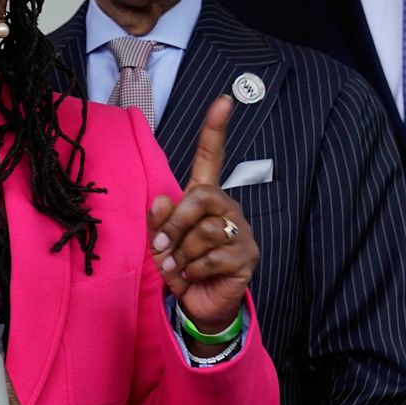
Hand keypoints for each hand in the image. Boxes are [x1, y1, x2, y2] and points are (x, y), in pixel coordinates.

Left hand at [148, 95, 258, 332]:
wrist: (198, 304)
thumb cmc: (178, 265)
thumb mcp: (160, 241)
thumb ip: (158, 220)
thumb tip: (161, 200)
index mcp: (204, 197)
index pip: (212, 157)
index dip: (215, 129)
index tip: (223, 100)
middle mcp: (226, 208)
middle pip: (201, 198)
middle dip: (174, 224)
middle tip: (160, 248)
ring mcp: (240, 231)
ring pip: (205, 232)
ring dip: (181, 254)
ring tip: (177, 267)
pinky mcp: (246, 256)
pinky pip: (212, 257)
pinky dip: (192, 270)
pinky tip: (191, 276)